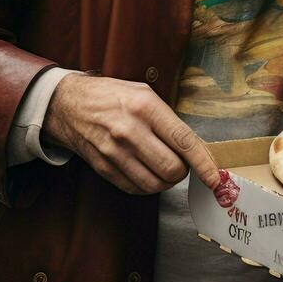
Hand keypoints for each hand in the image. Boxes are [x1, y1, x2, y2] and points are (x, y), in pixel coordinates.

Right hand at [43, 72, 219, 194]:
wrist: (67, 104)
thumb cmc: (112, 96)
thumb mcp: (144, 93)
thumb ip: (169, 119)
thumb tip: (197, 148)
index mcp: (146, 107)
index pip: (184, 141)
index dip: (203, 164)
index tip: (215, 178)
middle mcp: (130, 130)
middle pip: (172, 169)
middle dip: (184, 172)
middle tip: (181, 162)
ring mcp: (114, 152)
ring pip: (155, 184)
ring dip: (166, 181)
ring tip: (164, 168)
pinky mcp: (103, 167)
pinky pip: (135, 188)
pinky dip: (147, 186)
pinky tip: (147, 172)